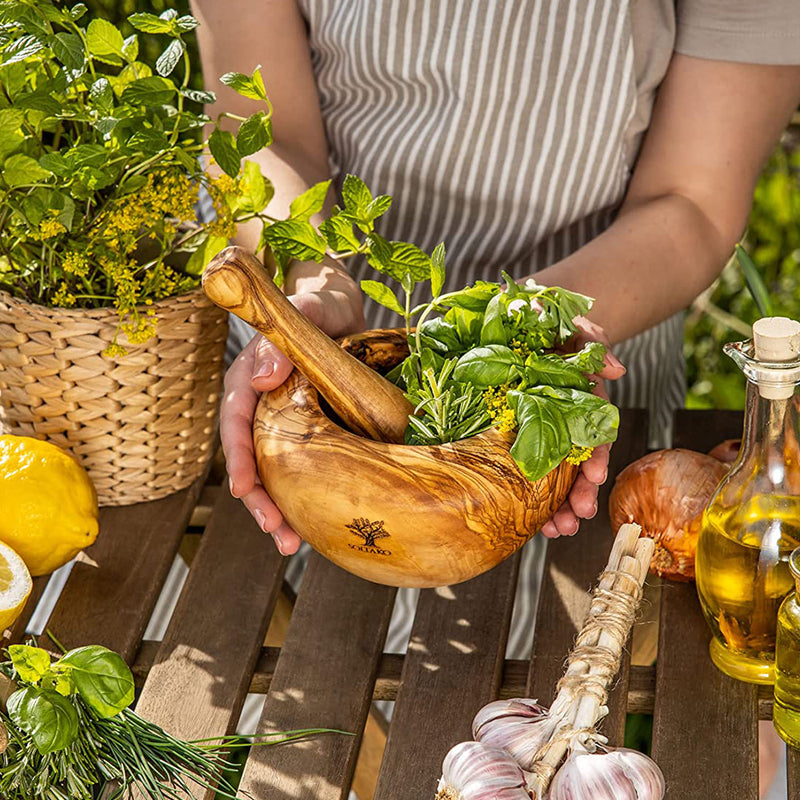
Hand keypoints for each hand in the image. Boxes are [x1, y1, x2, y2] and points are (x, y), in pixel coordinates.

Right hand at [221, 290, 363, 554]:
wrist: (341, 313)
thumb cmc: (321, 306)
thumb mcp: (307, 308)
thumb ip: (280, 335)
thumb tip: (265, 375)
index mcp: (252, 377)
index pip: (236, 420)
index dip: (240, 457)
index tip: (244, 489)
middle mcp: (260, 405)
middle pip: (251, 458)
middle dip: (260, 499)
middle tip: (278, 532)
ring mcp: (280, 423)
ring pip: (273, 472)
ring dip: (279, 510)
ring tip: (292, 545)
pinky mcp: (303, 434)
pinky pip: (298, 469)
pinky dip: (303, 498)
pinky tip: (313, 528)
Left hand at [540, 317, 625, 537]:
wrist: (523, 320)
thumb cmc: (554, 322)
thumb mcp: (575, 326)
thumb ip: (592, 344)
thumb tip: (616, 369)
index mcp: (583, 399)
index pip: (596, 432)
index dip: (596, 455)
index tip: (596, 477)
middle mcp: (568, 420)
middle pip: (579, 462)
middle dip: (580, 492)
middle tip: (576, 517)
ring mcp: (544, 429)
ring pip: (556, 473)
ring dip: (559, 504)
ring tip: (556, 530)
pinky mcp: (520, 433)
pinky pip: (528, 468)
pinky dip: (532, 497)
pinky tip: (534, 522)